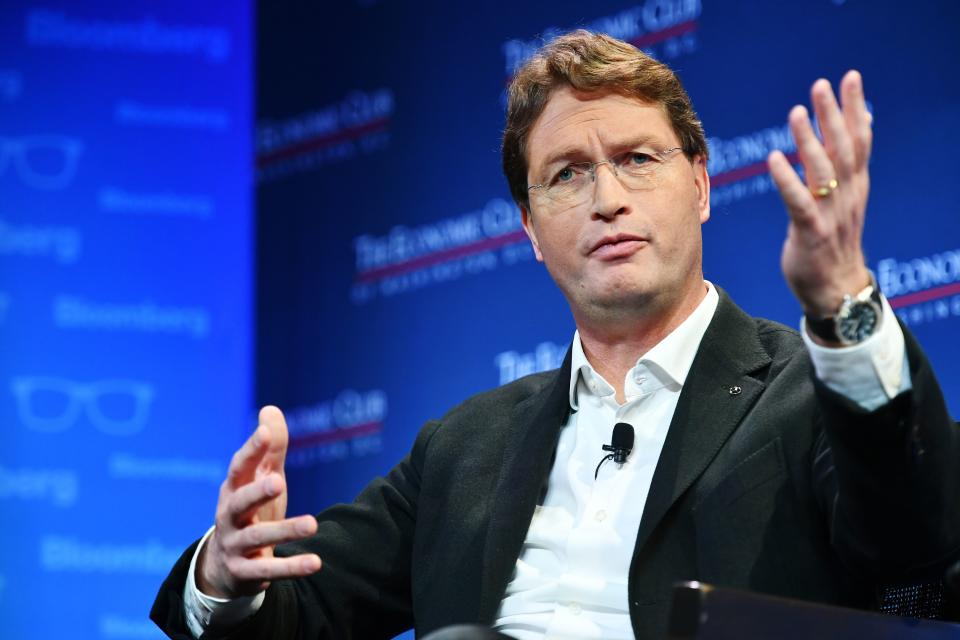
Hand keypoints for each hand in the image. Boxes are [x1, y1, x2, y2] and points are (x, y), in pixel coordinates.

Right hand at [197, 406, 321, 597]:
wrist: (225, 566)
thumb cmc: (251, 510)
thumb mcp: (261, 478)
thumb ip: (270, 448)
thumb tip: (270, 409)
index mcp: (234, 488)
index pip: (239, 467)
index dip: (251, 450)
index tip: (265, 434)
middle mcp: (230, 515)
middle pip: (240, 502)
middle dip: (257, 492)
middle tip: (278, 481)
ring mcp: (234, 545)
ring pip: (257, 538)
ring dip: (285, 530)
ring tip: (312, 523)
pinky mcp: (244, 572)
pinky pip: (266, 571)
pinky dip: (290, 567)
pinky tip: (315, 562)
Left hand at [768, 70, 872, 317]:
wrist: (837, 289)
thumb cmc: (834, 243)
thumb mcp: (845, 201)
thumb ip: (845, 168)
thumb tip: (853, 131)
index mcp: (855, 186)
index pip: (859, 140)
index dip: (855, 108)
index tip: (850, 78)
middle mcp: (847, 196)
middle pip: (843, 148)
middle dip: (833, 114)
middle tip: (822, 84)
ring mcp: (831, 214)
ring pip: (823, 171)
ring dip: (810, 140)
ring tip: (797, 112)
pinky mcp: (811, 233)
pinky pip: (799, 202)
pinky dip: (787, 179)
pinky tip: (774, 159)